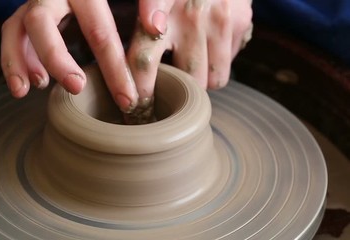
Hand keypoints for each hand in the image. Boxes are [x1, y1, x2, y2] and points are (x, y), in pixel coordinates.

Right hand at [1, 0, 137, 111]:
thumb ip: (148, 1)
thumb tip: (155, 28)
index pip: (98, 30)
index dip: (114, 67)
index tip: (126, 98)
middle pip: (41, 22)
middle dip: (56, 58)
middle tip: (76, 86)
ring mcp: (36, 0)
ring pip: (16, 27)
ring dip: (20, 60)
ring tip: (30, 89)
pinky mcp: (27, 11)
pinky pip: (11, 32)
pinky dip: (14, 58)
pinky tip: (26, 83)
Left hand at [127, 0, 252, 97]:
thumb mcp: (150, 0)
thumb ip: (140, 31)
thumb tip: (125, 76)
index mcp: (157, 6)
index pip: (144, 60)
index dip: (141, 90)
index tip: (134, 107)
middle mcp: (191, 15)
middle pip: (184, 79)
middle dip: (175, 89)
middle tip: (166, 86)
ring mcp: (219, 20)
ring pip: (210, 81)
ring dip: (199, 82)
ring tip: (188, 64)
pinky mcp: (240, 22)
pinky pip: (226, 68)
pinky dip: (215, 67)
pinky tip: (206, 49)